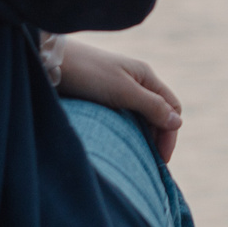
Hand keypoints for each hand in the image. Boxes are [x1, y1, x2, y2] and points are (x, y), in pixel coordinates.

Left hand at [51, 35, 183, 162]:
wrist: (50, 62)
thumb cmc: (88, 74)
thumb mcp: (124, 91)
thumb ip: (151, 106)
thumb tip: (177, 123)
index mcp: (146, 76)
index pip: (172, 107)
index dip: (170, 133)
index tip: (161, 159)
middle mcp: (135, 82)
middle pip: (158, 114)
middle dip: (158, 138)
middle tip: (150, 164)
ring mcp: (119, 89)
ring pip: (140, 117)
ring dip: (143, 136)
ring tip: (136, 158)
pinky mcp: (102, 97)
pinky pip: (123, 118)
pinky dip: (127, 132)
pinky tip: (120, 144)